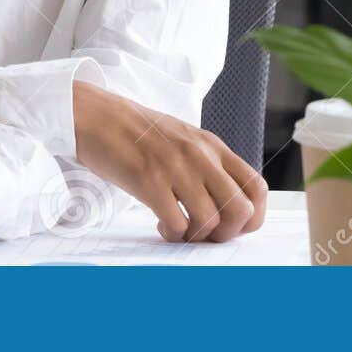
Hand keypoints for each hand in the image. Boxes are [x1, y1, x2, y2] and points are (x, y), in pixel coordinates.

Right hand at [73, 80, 265, 242]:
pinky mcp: (149, 180)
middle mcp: (199, 155)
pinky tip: (161, 223)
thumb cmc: (136, 133)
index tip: (231, 225)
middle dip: (226, 234)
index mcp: (211, 146)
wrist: (96, 116)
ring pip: (210, 221)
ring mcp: (175, 167)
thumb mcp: (183, 140)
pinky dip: (172, 233)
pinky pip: (177, 223)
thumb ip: (207, 165)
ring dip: (195, 236)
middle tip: (204, 233)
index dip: (251, 216)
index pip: (256, 187)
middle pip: (240, 210)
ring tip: (178, 228)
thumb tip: (227, 205)